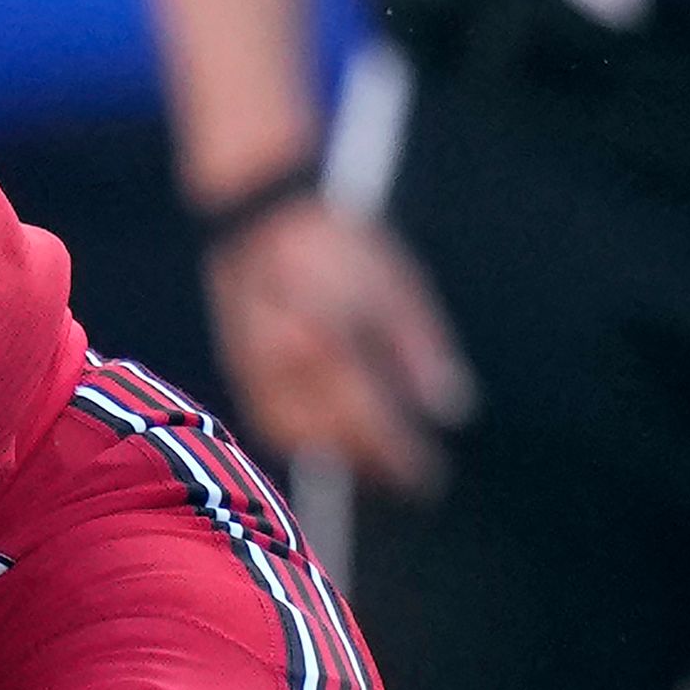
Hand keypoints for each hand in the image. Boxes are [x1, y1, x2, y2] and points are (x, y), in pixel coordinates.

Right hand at [203, 196, 474, 493]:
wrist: (264, 211)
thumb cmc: (340, 242)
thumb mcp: (397, 283)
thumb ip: (421, 348)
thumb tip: (452, 410)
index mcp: (328, 338)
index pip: (369, 420)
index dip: (401, 456)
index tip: (429, 478)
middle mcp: (285, 359)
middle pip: (330, 438)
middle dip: (370, 466)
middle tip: (406, 478)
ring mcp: (254, 364)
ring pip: (292, 435)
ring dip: (333, 457)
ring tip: (369, 465)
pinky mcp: (237, 362)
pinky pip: (268, 418)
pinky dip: (299, 437)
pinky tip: (327, 438)